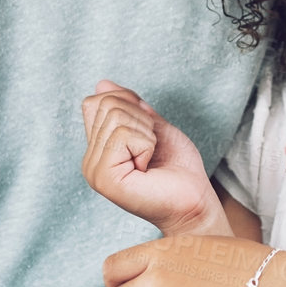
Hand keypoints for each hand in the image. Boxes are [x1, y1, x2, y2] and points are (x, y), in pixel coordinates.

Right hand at [82, 80, 226, 236]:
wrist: (194, 202)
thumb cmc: (179, 169)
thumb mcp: (154, 127)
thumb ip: (129, 107)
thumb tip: (102, 84)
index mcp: (98, 150)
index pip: (97, 102)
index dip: (128, 104)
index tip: (148, 131)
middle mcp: (90, 161)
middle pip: (106, 104)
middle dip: (140, 118)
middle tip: (152, 148)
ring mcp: (94, 171)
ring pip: (115, 117)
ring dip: (145, 133)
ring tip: (150, 158)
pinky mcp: (104, 178)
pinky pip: (122, 135)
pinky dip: (145, 144)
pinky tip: (148, 167)